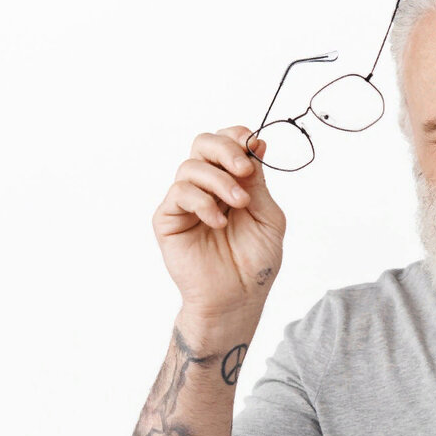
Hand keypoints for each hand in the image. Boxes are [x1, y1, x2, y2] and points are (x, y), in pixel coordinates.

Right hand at [153, 125, 286, 315]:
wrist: (237, 298)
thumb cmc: (255, 262)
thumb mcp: (267, 216)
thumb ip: (258, 182)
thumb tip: (257, 143)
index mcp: (231, 182)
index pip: (226, 144)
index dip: (236, 137)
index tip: (253, 144)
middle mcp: (206, 187)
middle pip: (203, 144)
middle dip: (225, 150)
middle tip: (244, 170)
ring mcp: (185, 202)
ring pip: (190, 167)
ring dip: (219, 181)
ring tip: (238, 205)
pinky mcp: (168, 219)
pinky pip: (179, 193)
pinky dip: (202, 202)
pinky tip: (218, 222)